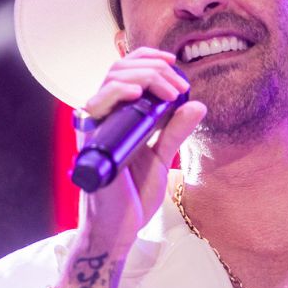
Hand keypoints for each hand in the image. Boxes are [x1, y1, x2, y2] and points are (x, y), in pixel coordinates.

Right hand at [75, 47, 205, 255]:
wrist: (119, 228)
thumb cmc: (133, 196)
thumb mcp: (162, 158)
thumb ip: (175, 131)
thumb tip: (197, 104)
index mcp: (117, 116)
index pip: (126, 71)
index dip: (148, 59)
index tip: (175, 63)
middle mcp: (103, 116)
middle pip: (120, 69)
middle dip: (154, 69)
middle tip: (179, 85)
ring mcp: (94, 126)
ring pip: (111, 79)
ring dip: (145, 76)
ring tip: (169, 91)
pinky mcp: (90, 140)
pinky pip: (97, 105)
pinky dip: (117, 92)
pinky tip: (139, 92)